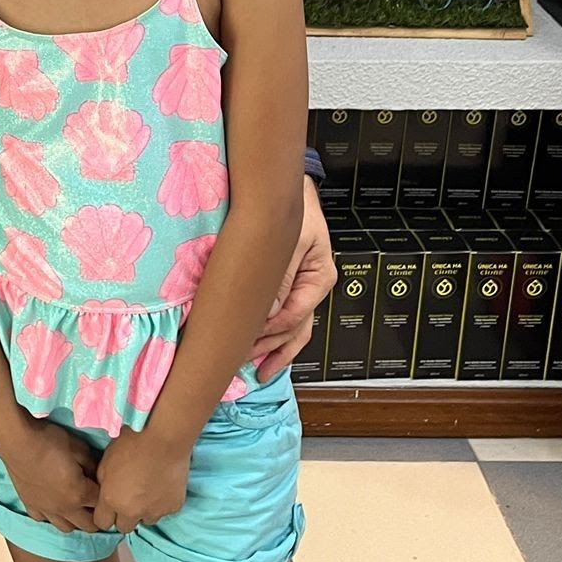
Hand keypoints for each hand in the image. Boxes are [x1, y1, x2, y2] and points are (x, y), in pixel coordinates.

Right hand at [0, 416, 101, 532]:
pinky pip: (43, 520)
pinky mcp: (30, 505)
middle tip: (96, 502)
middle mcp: (65, 509)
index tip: (108, 489)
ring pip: (66, 528)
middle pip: (88, 525)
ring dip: (75, 520)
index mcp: (80, 494)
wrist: (18, 442)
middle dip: (96, 516)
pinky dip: (51, 516)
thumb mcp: (79, 448)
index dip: (107, 497)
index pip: (102, 505)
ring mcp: (46, 510)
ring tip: (76, 506)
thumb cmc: (50, 442)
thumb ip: (93, 464)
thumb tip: (98, 474)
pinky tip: (52, 504)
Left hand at [92, 427, 189, 534]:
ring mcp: (154, 512)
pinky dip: (162, 502)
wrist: (163, 438)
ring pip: (146, 520)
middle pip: (124, 527)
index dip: (104, 515)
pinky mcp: (173, 508)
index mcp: (111, 500)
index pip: (102, 523)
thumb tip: (106, 495)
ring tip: (149, 489)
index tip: (109, 507)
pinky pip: (164, 511)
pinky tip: (163, 484)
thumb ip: (103, 484)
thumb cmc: (130, 444)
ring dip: (145, 510)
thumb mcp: (105, 462)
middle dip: (124, 516)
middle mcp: (132, 512)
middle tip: (130, 498)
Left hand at [250, 174, 335, 382]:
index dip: (269, 330)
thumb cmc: (291, 209)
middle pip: (294, 329)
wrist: (284, 192)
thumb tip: (267, 313)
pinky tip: (263, 356)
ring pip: (293, 330)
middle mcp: (312, 288)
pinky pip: (286, 320)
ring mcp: (302, 291)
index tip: (247, 339)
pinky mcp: (289, 290)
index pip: (293, 314)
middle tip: (242, 360)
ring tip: (254, 369)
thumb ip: (279, 277)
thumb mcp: (288, 240)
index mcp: (318, 277)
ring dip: (273, 350)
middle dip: (269, 347)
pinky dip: (274, 339)